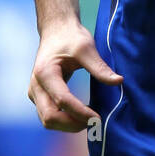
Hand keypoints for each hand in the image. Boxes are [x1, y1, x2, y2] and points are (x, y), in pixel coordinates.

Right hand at [28, 18, 121, 132]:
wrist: (56, 30)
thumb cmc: (70, 37)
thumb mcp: (86, 48)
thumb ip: (100, 67)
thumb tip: (119, 81)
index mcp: (45, 73)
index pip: (63, 100)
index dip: (81, 112)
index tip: (99, 118)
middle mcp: (35, 86)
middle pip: (50, 117)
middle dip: (72, 124)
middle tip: (95, 123)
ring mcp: (35, 93)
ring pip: (47, 121)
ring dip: (68, 125)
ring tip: (91, 121)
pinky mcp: (39, 96)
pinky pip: (50, 115)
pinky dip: (65, 120)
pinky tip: (83, 115)